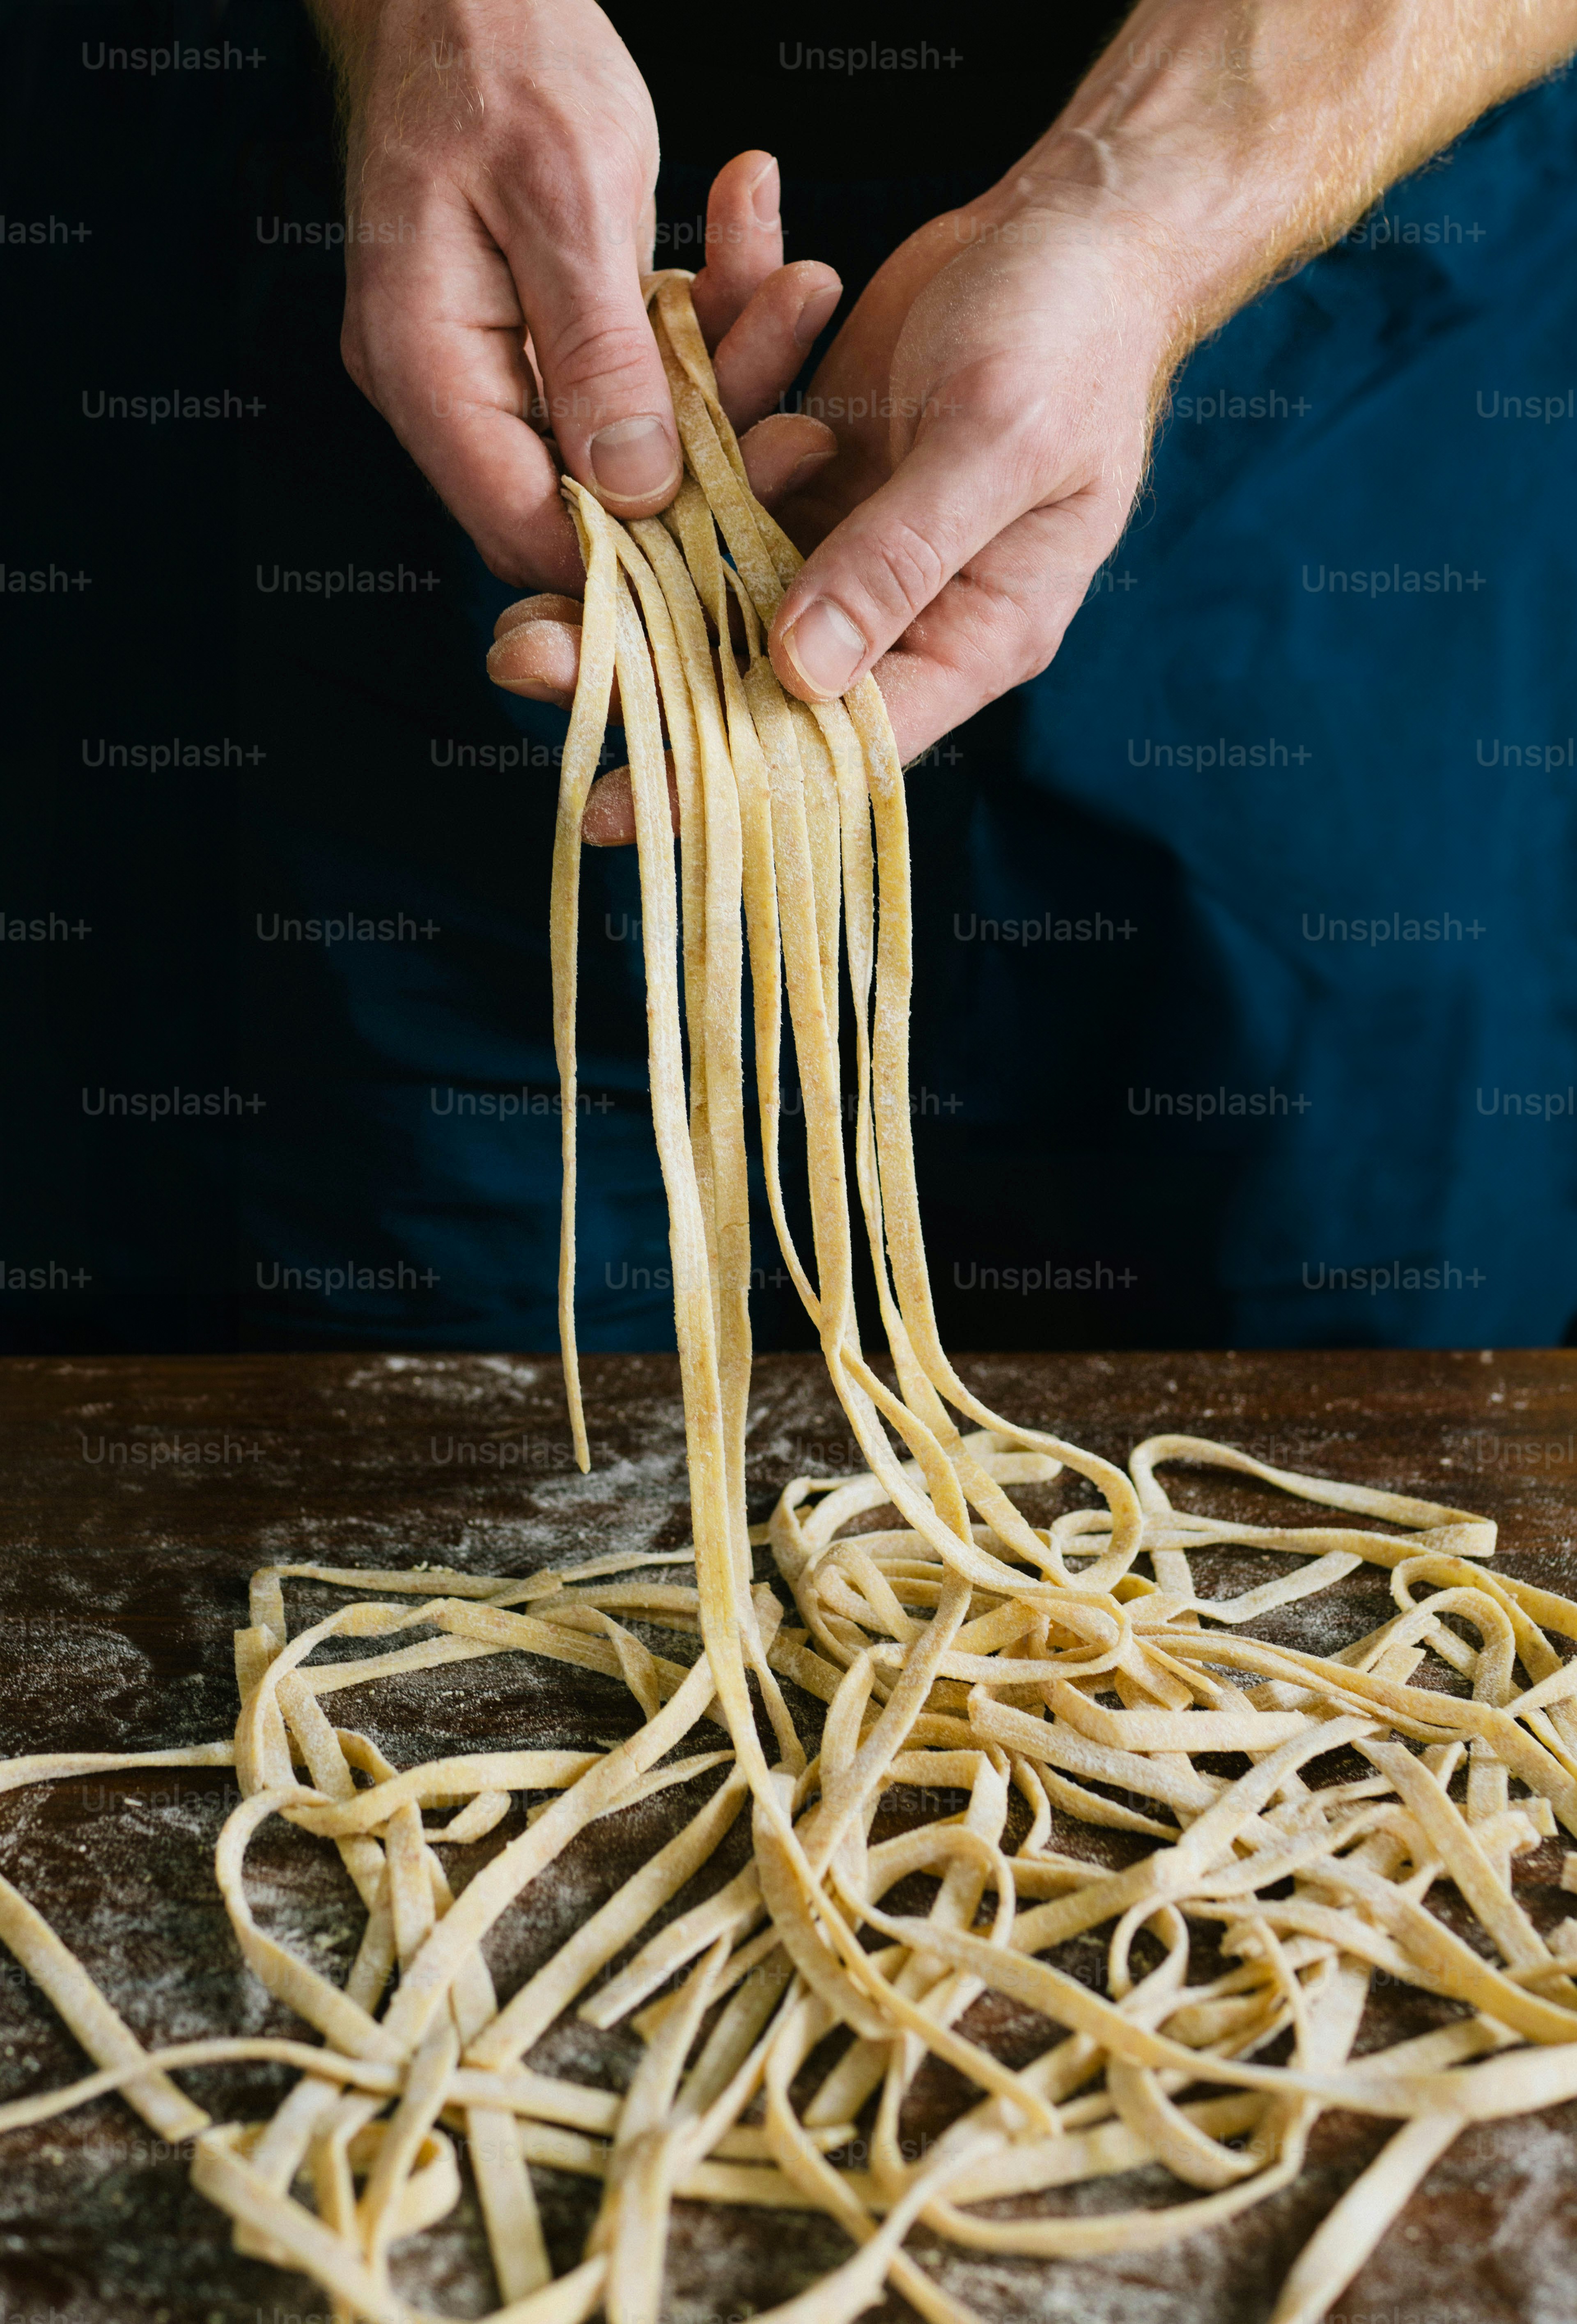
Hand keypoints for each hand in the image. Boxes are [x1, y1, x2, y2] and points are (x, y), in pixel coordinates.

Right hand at [313, 0, 841, 589]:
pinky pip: (643, 371)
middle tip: (808, 430)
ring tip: (805, 289)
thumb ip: (599, 347)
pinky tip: (763, 252)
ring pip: (632, 439)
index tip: (735, 534)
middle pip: (586, 501)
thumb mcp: (565, 189)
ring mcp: (504, 363)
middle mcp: (454, 386)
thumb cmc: (497, 47)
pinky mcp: (554, 333)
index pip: (523, 527)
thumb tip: (638, 488)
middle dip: (704, 471)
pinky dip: (710, 327)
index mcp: (425, 364)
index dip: (627, 558)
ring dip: (728, 379)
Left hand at [504, 180, 1171, 836]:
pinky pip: (722, 482)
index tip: (627, 809)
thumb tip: (800, 671)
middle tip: (522, 664)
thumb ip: (899, 556)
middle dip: (643, 674)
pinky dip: (670, 457)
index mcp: (971, 633)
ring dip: (622, 581)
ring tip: (514, 606)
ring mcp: (849, 543)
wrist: (1082, 224)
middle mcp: (900, 610)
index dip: (737, 782)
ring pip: (717, 587)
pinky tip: (585, 465)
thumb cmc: (1075, 332)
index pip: (845, 745)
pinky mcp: (811, 472)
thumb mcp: (997, 438)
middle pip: (758, 677)